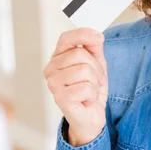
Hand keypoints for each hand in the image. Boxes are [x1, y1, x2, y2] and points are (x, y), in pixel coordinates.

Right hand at [43, 28, 107, 146]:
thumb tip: (96, 35)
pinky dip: (93, 94)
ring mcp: (53, 84)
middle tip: (95, 80)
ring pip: (84, 71)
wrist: (91, 114)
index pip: (66, 38)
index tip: (99, 38)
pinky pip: (85, 88)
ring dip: (95, 83)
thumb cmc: (90, 88)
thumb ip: (94, 47)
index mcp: (58, 57)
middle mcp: (51, 69)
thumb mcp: (97, 63)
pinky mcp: (60, 98)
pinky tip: (87, 100)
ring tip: (90, 90)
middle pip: (79, 55)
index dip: (83, 34)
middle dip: (96, 68)